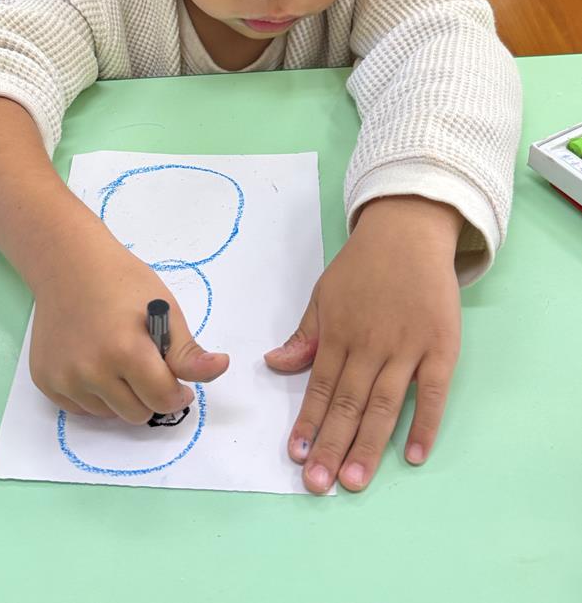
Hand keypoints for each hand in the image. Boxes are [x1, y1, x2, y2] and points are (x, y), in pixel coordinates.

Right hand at [30, 239, 228, 421]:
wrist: (68, 265)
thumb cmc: (122, 282)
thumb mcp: (165, 309)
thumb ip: (188, 351)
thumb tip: (220, 368)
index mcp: (126, 351)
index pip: (162, 399)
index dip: (178, 393)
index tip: (178, 383)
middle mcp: (91, 370)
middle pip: (137, 414)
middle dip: (149, 396)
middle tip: (146, 365)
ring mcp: (65, 378)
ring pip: (109, 414)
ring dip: (120, 397)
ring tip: (117, 358)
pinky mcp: (46, 381)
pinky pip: (81, 409)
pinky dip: (94, 395)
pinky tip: (93, 361)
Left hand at [265, 196, 461, 493]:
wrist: (408, 232)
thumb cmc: (363, 266)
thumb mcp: (324, 294)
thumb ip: (305, 334)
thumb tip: (274, 365)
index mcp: (338, 333)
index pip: (320, 387)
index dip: (308, 422)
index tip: (296, 455)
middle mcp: (370, 344)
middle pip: (348, 403)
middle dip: (332, 445)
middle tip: (319, 484)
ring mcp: (407, 346)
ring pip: (385, 404)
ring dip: (368, 445)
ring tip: (354, 481)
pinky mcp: (441, 346)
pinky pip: (433, 391)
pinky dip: (425, 423)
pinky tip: (414, 455)